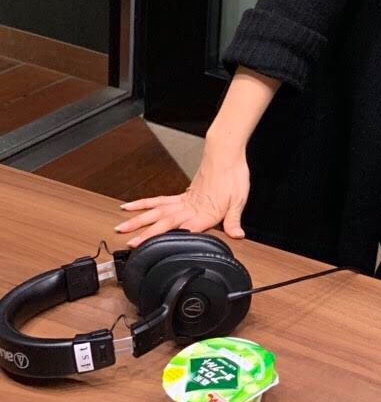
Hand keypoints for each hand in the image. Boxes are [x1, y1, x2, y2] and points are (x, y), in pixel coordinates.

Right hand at [114, 141, 249, 246]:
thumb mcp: (239, 200)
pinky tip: (131, 206)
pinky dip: (144, 204)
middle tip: (129, 242)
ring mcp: (183, 201)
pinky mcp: (182, 195)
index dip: (170, 239)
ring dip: (138, 220)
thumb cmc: (233, 175)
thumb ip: (234, 220)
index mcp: (204, 213)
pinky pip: (159, 200)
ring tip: (121, 226)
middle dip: (146, 233)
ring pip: (156, 211)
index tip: (155, 247)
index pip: (185, 230)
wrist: (226, 154)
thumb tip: (237, 235)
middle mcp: (190, 208)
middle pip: (165, 222)